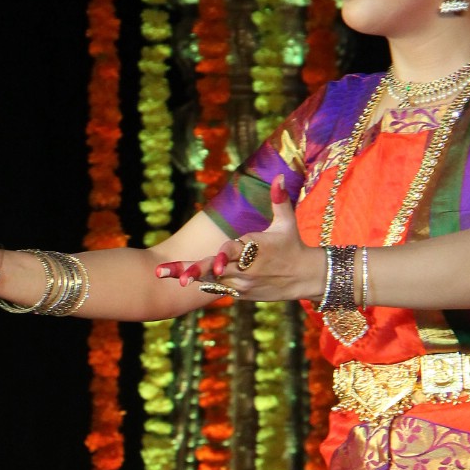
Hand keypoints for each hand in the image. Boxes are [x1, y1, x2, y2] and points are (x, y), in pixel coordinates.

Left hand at [154, 177, 322, 302]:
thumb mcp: (287, 222)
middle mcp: (247, 268)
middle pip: (216, 268)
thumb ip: (279, 200)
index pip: (236, 251)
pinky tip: (182, 281)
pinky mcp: (242, 293)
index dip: (224, 256)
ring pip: (212, 280)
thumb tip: (277, 176)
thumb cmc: (292, 245)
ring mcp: (243, 283)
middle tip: (174, 275)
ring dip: (191, 276)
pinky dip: (203, 284)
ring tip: (165, 276)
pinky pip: (218, 289)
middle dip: (194, 270)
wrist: (304, 277)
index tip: (214, 262)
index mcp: (256, 248)